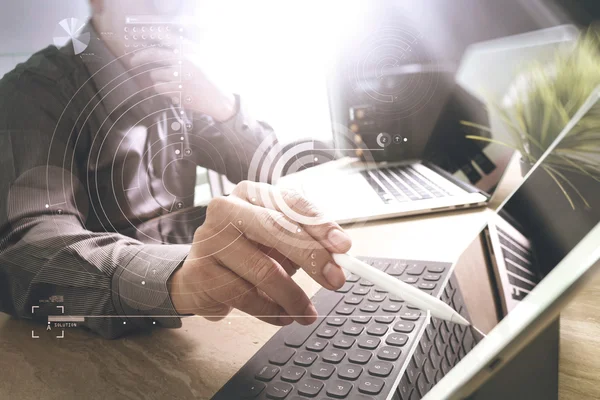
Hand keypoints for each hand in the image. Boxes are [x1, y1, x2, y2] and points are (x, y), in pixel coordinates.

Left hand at [128, 45, 235, 120]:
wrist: (220, 99)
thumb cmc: (212, 78)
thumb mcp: (203, 58)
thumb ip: (186, 51)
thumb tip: (164, 47)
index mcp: (190, 50)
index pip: (166, 37)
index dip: (151, 35)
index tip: (141, 35)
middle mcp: (184, 61)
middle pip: (153, 54)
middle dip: (139, 57)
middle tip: (133, 60)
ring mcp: (179, 76)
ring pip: (154, 74)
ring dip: (158, 79)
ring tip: (172, 83)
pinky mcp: (176, 91)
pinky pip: (158, 88)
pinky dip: (163, 90)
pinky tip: (174, 92)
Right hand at [168, 181, 351, 325]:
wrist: (201, 277)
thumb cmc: (247, 254)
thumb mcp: (278, 242)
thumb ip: (306, 243)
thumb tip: (338, 258)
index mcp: (250, 194)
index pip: (291, 203)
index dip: (320, 225)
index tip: (343, 246)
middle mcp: (226, 209)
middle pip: (276, 229)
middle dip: (313, 258)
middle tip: (336, 280)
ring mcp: (209, 239)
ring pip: (263, 270)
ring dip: (293, 297)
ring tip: (306, 313)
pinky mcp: (200, 272)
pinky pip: (245, 296)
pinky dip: (270, 312)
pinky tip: (281, 316)